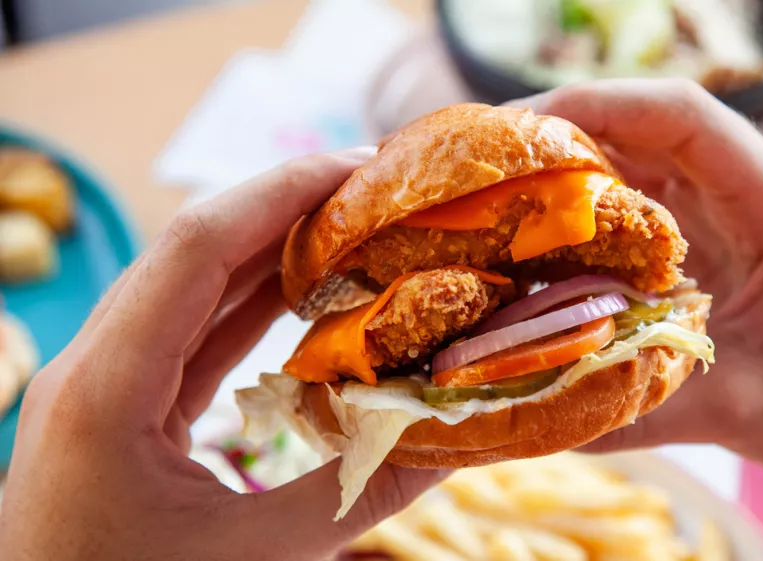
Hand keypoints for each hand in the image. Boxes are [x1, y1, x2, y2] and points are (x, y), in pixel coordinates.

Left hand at [0, 149, 443, 560]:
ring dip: (272, 252)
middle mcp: (94, 368)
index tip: (360, 167)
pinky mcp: (122, 410)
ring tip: (353, 229)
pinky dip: (253, 307)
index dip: (280, 192)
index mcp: (105, 389)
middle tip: (374, 191)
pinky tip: (307, 294)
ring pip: (192, 288)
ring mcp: (102, 386)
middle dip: (285, 208)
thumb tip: (451, 442)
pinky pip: (192, 335)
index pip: (195, 248)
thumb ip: (353, 498)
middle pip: (192, 251)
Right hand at [513, 79, 762, 466]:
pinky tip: (530, 227)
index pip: (687, 117)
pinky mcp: (702, 229)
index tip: (522, 126)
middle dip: (562, 127)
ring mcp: (723, 204)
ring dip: (564, 161)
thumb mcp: (736, 411)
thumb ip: (638, 408)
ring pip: (635, 151)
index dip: (603, 104)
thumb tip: (527, 411)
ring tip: (490, 188)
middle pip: (649, 121)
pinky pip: (633, 193)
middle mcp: (749, 188)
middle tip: (481, 161)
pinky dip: (580, 201)